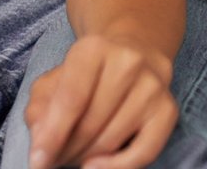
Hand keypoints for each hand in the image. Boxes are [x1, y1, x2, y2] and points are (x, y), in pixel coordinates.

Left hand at [24, 33, 177, 168]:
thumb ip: (40, 107)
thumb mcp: (54, 79)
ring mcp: (151, 87)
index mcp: (92, 49)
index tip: (37, 161)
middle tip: (52, 160)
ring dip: (86, 158)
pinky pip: (145, 152)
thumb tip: (42, 140)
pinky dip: (118, 167)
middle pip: (90, 123)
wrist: (133, 53)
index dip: (52, 134)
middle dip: (65, 150)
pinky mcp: (169, 110)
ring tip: (71, 158)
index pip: (71, 98)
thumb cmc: (85, 74)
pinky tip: (95, 166)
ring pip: (112, 139)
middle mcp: (127, 63)